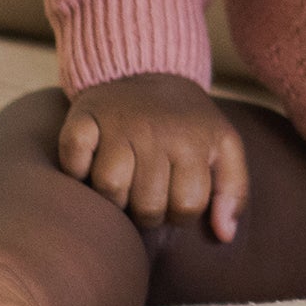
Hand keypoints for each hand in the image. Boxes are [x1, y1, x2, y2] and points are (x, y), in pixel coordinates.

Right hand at [58, 72, 247, 240]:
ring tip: (123, 181)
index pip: (187, 207)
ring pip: (109, 188)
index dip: (180, 214)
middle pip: (146, 206)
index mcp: (193, 142)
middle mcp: (155, 132)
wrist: (147, 70)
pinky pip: (73, 161)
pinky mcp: (83, 118)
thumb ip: (233, 190)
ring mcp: (117, 124)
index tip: (175, 197)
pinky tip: (91, 162)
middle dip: (147, 212)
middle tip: (147, 191)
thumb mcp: (223, 146)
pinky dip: (77, 169)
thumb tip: (224, 236)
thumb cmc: (187, 121)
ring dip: (113, 196)